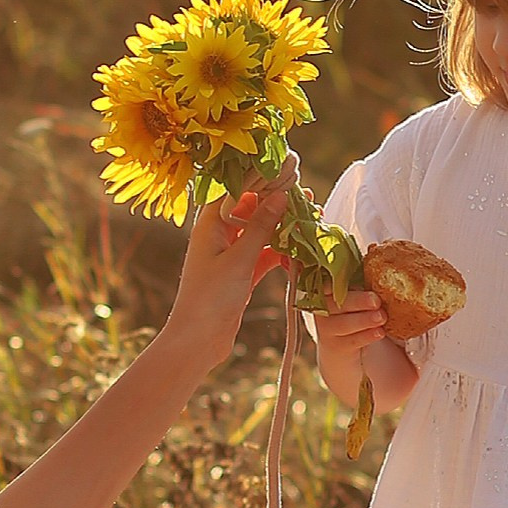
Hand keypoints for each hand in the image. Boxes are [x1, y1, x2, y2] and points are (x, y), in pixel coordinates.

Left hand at [163, 173, 293, 371]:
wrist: (198, 340)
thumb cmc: (210, 297)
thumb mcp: (239, 259)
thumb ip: (261, 226)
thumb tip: (281, 194)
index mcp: (209, 223)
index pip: (236, 189)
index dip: (260, 177)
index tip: (288, 168)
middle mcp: (218, 234)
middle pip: (249, 208)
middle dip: (276, 200)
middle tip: (305, 193)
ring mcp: (229, 254)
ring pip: (259, 231)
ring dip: (282, 225)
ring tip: (310, 216)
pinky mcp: (240, 273)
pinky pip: (263, 253)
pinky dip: (280, 250)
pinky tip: (301, 247)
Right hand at [311, 287, 387, 385]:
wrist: (339, 347)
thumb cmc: (350, 313)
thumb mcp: (352, 298)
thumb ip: (359, 288)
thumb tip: (384, 272)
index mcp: (325, 292)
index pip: (328, 284)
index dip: (338, 283)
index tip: (353, 282)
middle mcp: (322, 309)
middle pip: (338, 304)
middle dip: (358, 301)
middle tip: (376, 301)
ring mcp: (327, 329)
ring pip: (344, 324)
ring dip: (364, 320)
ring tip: (381, 317)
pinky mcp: (336, 347)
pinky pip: (352, 341)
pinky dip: (367, 336)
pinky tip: (379, 332)